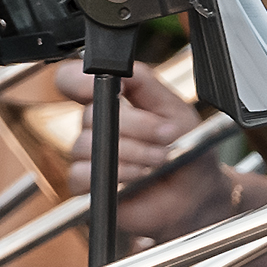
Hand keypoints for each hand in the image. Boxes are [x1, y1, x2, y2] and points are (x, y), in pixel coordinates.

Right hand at [74, 65, 232, 241]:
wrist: (195, 192)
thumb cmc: (185, 150)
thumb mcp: (174, 108)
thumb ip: (144, 83)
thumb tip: (118, 74)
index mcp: (109, 101)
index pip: (71, 80)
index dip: (77, 80)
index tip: (110, 88)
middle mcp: (93, 126)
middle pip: (90, 114)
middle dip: (135, 126)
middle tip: (165, 137)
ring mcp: (87, 156)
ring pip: (87, 144)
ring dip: (131, 151)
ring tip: (159, 159)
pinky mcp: (85, 187)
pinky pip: (82, 174)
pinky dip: (117, 173)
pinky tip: (139, 175)